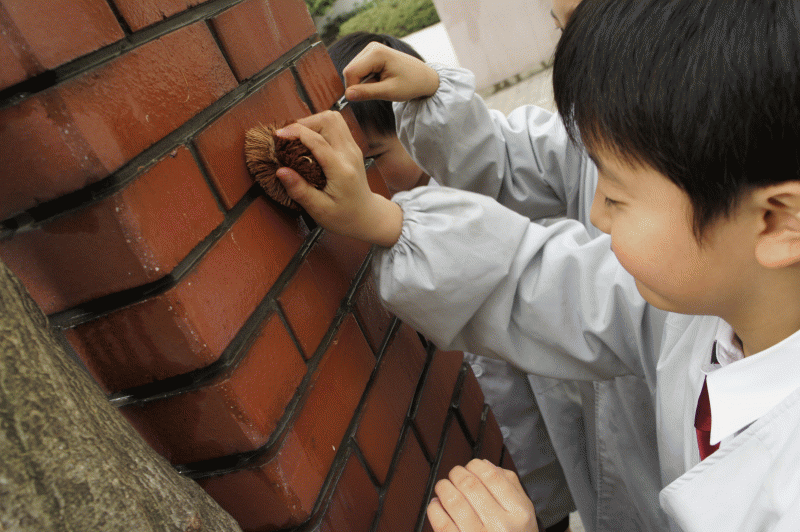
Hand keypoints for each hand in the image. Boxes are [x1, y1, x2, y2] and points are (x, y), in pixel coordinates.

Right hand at [275, 111, 402, 246]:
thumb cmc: (343, 217)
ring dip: (312, 122)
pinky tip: (309, 141)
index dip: (296, 133)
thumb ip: (300, 190)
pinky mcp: (351, 146)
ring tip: (298, 138)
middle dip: (305, 123)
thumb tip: (280, 171)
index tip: (277, 135)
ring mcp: (353, 148)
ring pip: (333, 118)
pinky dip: (319, 126)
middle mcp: (350, 154)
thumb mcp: (319, 210)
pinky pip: (335, 125)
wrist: (367, 216)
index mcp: (341, 170)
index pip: (319, 141)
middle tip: (289, 138)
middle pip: (329, 120)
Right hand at [342, 42, 439, 101]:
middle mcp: (371, 47)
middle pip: (350, 70)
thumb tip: (347, 95)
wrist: (424, 77)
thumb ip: (367, 93)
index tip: (366, 98)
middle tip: (379, 89)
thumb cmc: (411, 84)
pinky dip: (367, 79)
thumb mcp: (389, 92)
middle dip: (360, 85)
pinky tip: (381, 80)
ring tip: (381, 84)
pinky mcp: (372, 54)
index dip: (353, 88)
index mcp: (376, 53)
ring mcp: (371, 49)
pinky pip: (360, 70)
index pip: (350, 72)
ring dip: (364, 82)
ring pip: (353, 71)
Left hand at [427, 459, 538, 531]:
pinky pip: (441, 522)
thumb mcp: (524, 515)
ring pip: (453, 500)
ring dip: (443, 489)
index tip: (470, 467)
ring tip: (442, 488)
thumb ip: (509, 486)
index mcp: (520, 513)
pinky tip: (437, 506)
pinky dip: (434, 509)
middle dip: (456, 475)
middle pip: (470, 485)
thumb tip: (484, 465)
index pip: (492, 476)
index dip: (475, 466)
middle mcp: (501, 527)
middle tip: (453, 476)